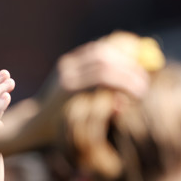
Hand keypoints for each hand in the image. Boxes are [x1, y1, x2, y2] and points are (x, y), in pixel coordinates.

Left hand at [23, 39, 150, 147]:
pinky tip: (126, 65)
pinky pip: (94, 50)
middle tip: (144, 81)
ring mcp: (66, 65)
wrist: (35, 121)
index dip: (127, 82)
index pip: (105, 76)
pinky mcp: (67, 62)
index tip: (142, 92)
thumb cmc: (60, 131)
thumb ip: (100, 115)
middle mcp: (67, 73)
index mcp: (69, 89)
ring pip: (100, 50)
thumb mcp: (81, 127)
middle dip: (128, 69)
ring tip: (138, 73)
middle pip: (104, 59)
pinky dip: (113, 54)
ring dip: (123, 59)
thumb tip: (123, 105)